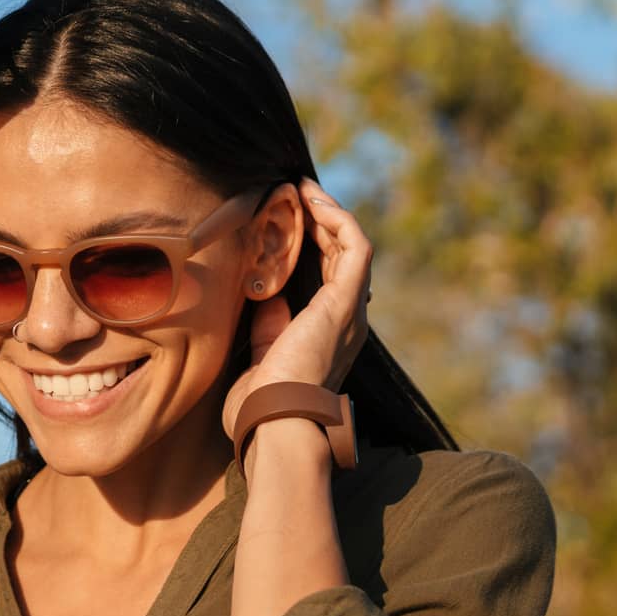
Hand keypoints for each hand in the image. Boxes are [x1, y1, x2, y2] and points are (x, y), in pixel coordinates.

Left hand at [221, 179, 373, 440]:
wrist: (275, 425)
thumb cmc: (261, 407)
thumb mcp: (263, 358)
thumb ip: (270, 328)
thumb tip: (267, 299)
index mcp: (328, 336)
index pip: (329, 279)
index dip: (313, 246)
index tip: (287, 221)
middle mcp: (347, 321)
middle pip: (343, 257)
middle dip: (321, 222)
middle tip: (294, 195)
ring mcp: (349, 311)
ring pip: (352, 246)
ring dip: (329, 213)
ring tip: (303, 189)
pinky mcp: (345, 303)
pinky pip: (356, 247)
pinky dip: (338, 220)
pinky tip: (314, 201)